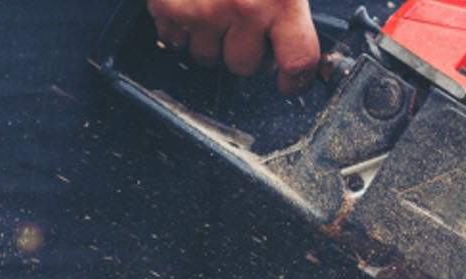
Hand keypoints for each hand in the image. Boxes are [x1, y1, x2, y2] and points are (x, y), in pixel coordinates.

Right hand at [150, 0, 320, 94]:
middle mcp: (245, 8)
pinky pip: (172, 39)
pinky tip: (187, 4)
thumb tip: (293, 41)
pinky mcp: (167, 6)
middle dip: (244, 51)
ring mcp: (202, 10)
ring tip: (212, 8)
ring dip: (209, 40)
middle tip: (242, 25)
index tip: (290, 83)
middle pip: (245, 66)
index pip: (298, 61)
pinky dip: (177, 26)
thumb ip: (288, 6)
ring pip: (206, 57)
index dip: (295, 79)